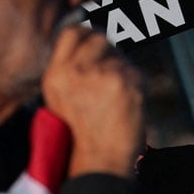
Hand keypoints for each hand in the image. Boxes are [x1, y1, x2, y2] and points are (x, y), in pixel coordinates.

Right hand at [42, 27, 144, 178]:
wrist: (101, 160)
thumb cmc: (85, 135)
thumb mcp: (63, 99)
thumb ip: (73, 70)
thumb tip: (93, 41)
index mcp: (56, 75)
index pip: (72, 33)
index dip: (87, 36)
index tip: (96, 47)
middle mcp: (75, 70)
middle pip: (99, 39)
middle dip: (109, 54)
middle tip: (112, 78)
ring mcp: (100, 73)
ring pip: (119, 55)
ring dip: (123, 72)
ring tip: (117, 99)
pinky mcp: (124, 80)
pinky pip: (136, 71)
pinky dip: (138, 86)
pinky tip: (129, 106)